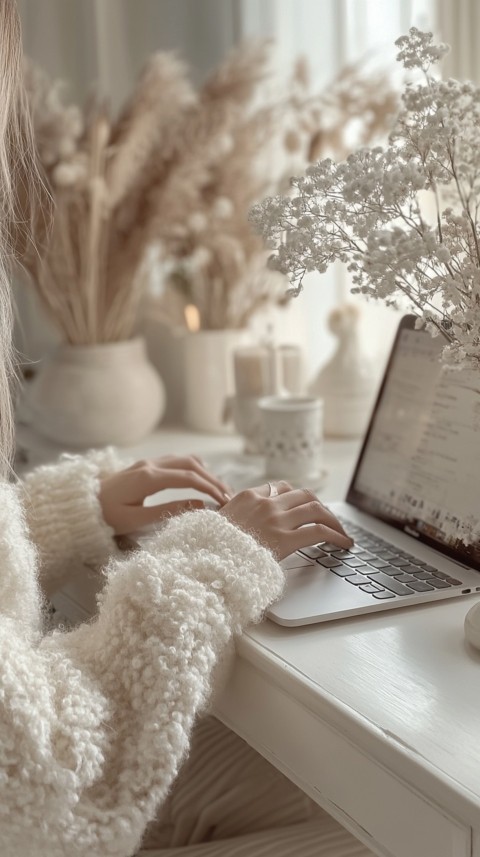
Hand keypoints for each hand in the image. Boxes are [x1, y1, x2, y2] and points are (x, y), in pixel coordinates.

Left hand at [99, 455, 230, 534]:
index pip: (189, 478)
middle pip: (192, 464)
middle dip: (213, 479)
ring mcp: (148, 462)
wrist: (81, 505)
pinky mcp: (146, 466)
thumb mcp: (136, 521)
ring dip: (205, 472)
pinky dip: (193, 469)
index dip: (210, 488)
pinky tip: (200, 481)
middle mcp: (150, 464)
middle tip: (229, 496)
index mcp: (148, 478)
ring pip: (185, 459)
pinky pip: (176, 461)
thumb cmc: (105, 517)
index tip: (225, 502)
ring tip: (219, 489)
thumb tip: (200, 506)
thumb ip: (168, 511)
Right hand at [219, 481, 352, 559]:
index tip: (302, 506)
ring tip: (341, 532)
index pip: (278, 487)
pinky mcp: (285, 539)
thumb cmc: (208, 548)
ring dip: (332, 520)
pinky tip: (343, 543)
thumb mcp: (216, 525)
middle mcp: (264, 503)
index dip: (295, 497)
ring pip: (316, 509)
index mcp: (246, 497)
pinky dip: (336, 535)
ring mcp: (276, 520)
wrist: (204, 560)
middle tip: (328, 518)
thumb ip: (232, 519)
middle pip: (303, 495)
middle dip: (319, 506)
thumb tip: (237, 524)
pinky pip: (319, 531)